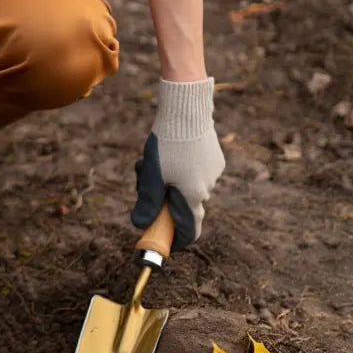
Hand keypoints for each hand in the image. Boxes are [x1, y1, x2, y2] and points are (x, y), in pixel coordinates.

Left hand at [129, 78, 224, 249]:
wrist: (187, 111)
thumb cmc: (167, 145)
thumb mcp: (152, 176)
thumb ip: (148, 203)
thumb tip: (139, 225)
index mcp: (193, 196)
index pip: (189, 230)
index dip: (176, 239)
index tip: (162, 240)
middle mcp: (207, 187)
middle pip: (181, 204)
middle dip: (160, 198)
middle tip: (141, 181)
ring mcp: (213, 172)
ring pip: (185, 185)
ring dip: (166, 180)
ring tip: (148, 160)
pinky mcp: (213, 157)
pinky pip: (193, 170)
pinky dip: (178, 168)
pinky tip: (167, 150)